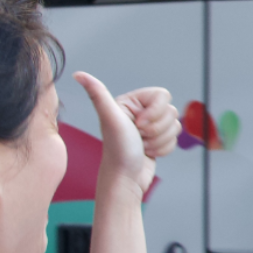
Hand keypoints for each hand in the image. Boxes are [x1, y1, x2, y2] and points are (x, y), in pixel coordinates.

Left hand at [77, 74, 179, 198]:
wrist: (124, 179)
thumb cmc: (117, 151)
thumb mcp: (109, 118)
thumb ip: (97, 93)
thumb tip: (78, 74)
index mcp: (130, 102)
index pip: (162, 95)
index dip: (155, 112)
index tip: (139, 124)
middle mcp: (140, 112)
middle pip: (171, 111)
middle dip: (157, 129)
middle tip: (139, 137)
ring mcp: (150, 127)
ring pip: (174, 126)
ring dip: (160, 140)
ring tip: (142, 146)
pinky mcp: (157, 140)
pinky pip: (175, 139)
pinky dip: (164, 149)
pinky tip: (147, 153)